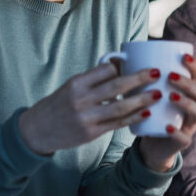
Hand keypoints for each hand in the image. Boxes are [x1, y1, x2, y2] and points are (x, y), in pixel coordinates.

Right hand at [19, 62, 161, 155]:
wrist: (37, 131)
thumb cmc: (58, 104)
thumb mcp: (70, 86)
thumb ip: (92, 79)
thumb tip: (119, 65)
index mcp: (76, 83)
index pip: (105, 70)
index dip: (122, 66)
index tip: (136, 63)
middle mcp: (81, 99)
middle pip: (116, 86)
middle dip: (140, 78)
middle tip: (157, 73)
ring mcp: (86, 118)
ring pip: (120, 107)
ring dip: (142, 100)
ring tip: (158, 93)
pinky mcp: (91, 133)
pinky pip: (117, 124)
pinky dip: (133, 118)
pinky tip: (147, 113)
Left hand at [138, 53, 195, 171]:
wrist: (152, 144)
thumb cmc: (151, 112)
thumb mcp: (147, 93)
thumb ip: (138, 77)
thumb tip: (118, 57)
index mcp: (188, 92)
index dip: (195, 65)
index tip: (183, 56)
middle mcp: (194, 106)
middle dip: (187, 82)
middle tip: (170, 76)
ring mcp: (190, 124)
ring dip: (186, 102)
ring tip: (170, 96)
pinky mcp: (183, 141)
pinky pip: (185, 137)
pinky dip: (177, 132)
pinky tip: (167, 126)